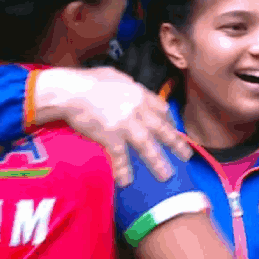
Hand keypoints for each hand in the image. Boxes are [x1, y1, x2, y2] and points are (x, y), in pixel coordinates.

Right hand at [39, 67, 191, 186]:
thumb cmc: (89, 81)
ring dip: (157, 162)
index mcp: (139, 93)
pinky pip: (120, 156)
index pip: (161, 109)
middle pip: (161, 129)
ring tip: (166, 175)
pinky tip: (126, 181)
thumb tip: (131, 89)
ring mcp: (125, 124)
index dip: (169, 121)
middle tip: (187, 156)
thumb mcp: (115, 76)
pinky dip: (123, 169)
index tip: (173, 130)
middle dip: (175, 143)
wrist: (71, 91)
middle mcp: (137, 109)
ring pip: (147, 145)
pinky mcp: (111, 136)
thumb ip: (127, 86)